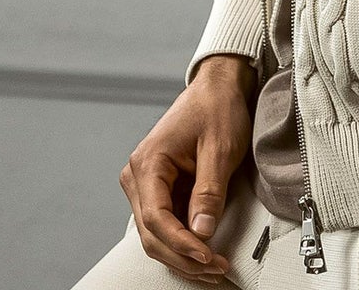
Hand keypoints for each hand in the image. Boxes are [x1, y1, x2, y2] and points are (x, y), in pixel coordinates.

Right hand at [119, 53, 255, 283]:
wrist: (218, 88)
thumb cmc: (217, 108)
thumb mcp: (220, 148)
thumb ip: (209, 192)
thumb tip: (201, 232)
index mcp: (148, 163)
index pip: (157, 218)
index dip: (182, 244)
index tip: (208, 257)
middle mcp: (138, 176)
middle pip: (153, 234)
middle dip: (184, 257)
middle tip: (216, 270)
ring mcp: (146, 184)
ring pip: (156, 235)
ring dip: (183, 255)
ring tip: (213, 268)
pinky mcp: (159, 189)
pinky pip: (166, 223)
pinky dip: (183, 241)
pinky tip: (204, 252)